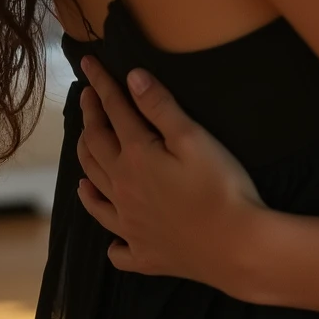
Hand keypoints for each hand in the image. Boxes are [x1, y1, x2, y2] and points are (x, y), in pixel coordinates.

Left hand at [75, 55, 261, 280]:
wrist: (236, 247)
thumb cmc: (220, 187)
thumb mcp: (193, 138)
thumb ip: (160, 107)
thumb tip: (132, 77)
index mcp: (136, 156)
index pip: (113, 111)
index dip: (100, 84)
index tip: (87, 63)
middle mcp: (122, 189)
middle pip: (95, 148)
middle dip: (89, 119)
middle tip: (87, 99)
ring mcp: (129, 225)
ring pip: (94, 191)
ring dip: (85, 166)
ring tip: (82, 152)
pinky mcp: (143, 254)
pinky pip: (116, 246)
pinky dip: (109, 236)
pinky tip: (109, 230)